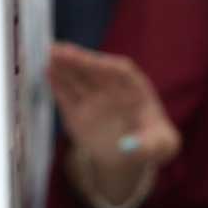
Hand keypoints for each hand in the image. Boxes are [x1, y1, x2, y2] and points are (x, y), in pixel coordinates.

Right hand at [47, 43, 180, 201]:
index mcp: (137, 89)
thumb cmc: (154, 144)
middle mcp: (114, 89)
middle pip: (95, 71)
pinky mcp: (77, 112)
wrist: (132, 157)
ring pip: (77, 79)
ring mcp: (94, 99)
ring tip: (46, 55)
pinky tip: (46, 72)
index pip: (120, 71)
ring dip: (63, 67)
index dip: (103, 64)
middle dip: (78, 60)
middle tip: (57, 50)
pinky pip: (66, 95)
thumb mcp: (161, 147)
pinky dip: (56, 84)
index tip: (88, 61)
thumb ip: (150, 146)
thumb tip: (129, 148)